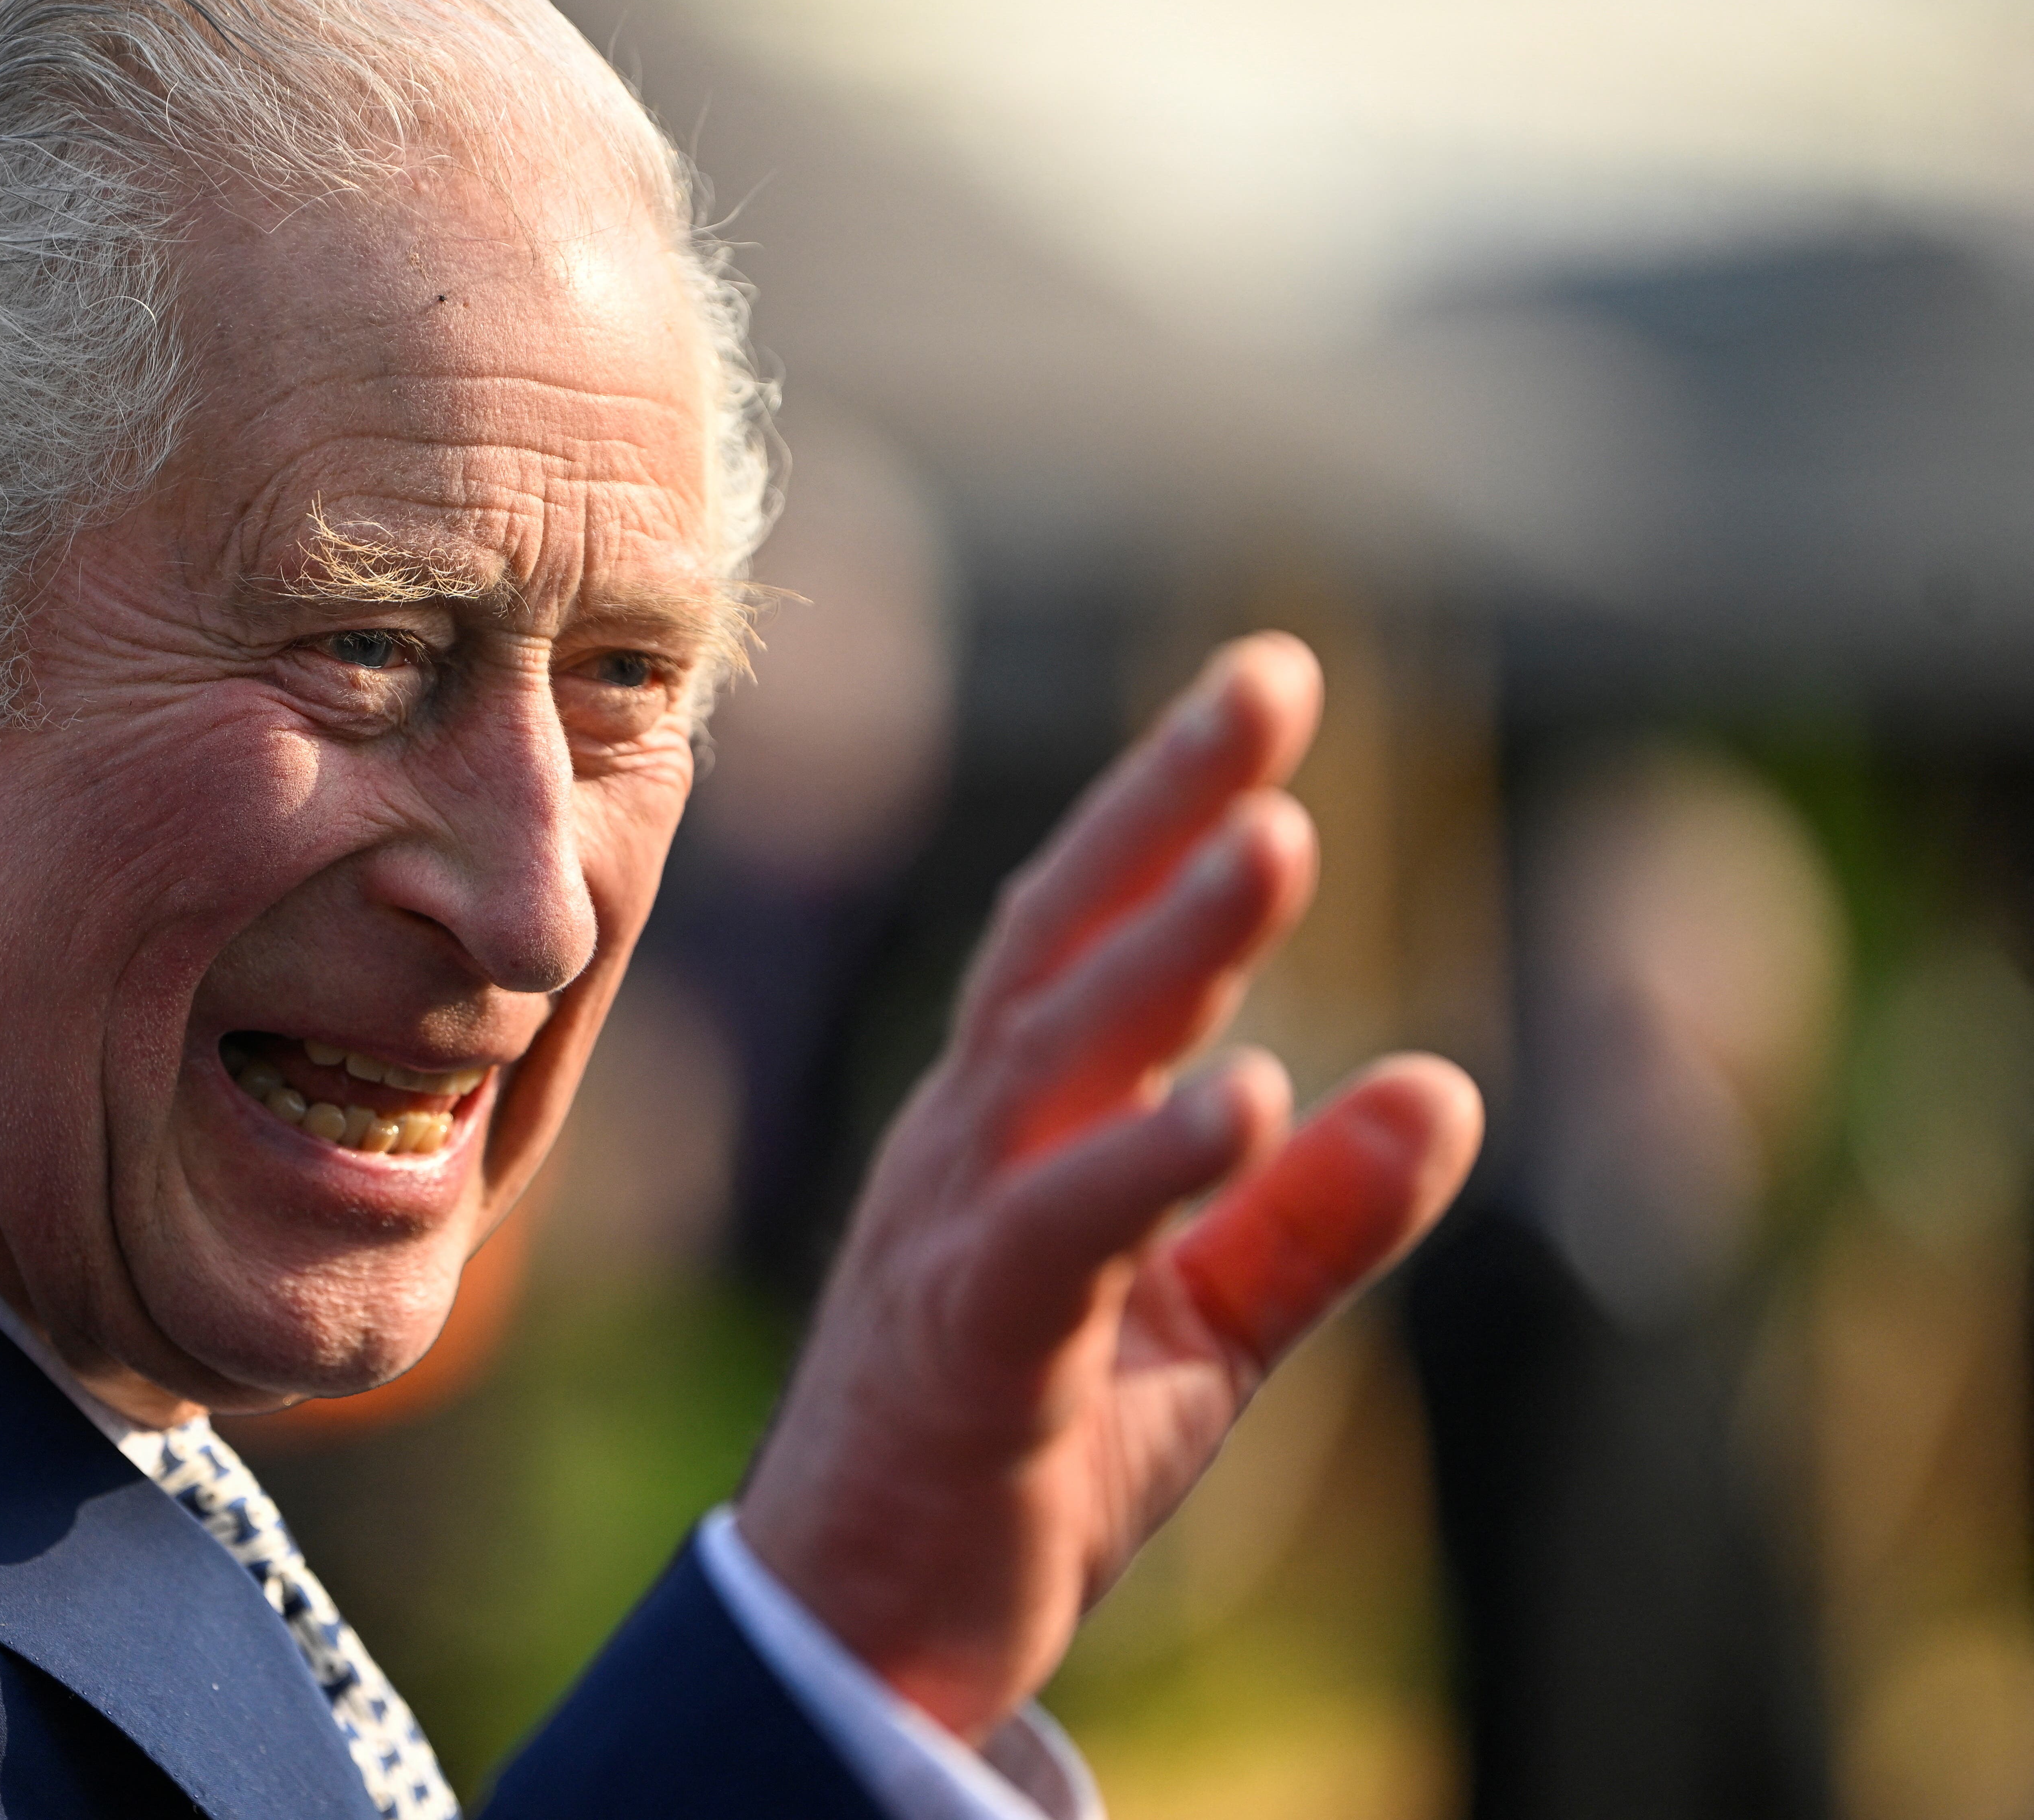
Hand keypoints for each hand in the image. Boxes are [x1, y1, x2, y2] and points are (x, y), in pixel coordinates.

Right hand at [734, 632, 1481, 1736]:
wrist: (864, 1628)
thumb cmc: (1023, 1457)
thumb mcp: (1205, 1329)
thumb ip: (1314, 1216)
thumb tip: (1447, 1084)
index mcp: (1013, 1127)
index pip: (1088, 930)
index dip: (1172, 803)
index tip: (1265, 683)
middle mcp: (968, 1146)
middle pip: (1059, 943)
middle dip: (1160, 806)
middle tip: (1265, 684)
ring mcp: (950, 1234)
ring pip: (1055, 1057)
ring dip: (1167, 948)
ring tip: (1275, 842)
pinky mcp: (966, 1345)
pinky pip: (1054, 1233)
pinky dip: (1146, 1159)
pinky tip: (1247, 1092)